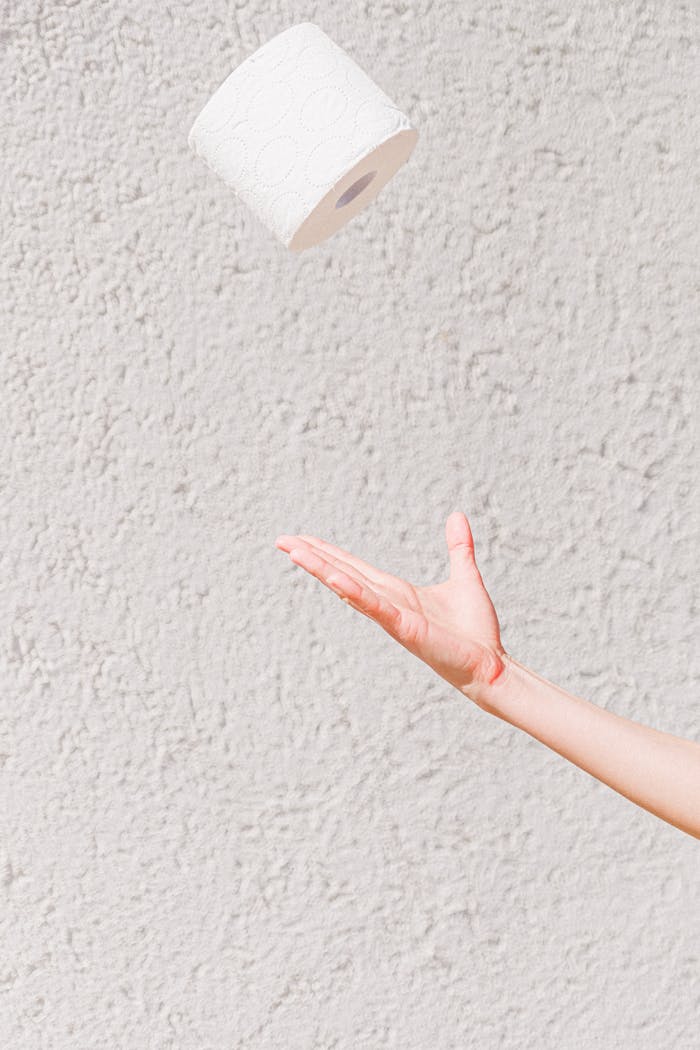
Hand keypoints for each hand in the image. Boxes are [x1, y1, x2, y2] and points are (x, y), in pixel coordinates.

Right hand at [275, 511, 507, 708]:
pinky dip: (353, 592)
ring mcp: (391, 616)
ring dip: (321, 569)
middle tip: (281, 540)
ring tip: (293, 551)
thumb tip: (457, 516)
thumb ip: (458, 548)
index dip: (327, 551)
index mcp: (396, 592)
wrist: (491, 664)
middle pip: (341, 573)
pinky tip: (333, 578)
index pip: (353, 566)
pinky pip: (374, 606)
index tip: (301, 537)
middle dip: (312, 557)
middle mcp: (387, 603)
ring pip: (349, 587)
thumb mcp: (464, 577)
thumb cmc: (475, 631)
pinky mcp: (404, 627)